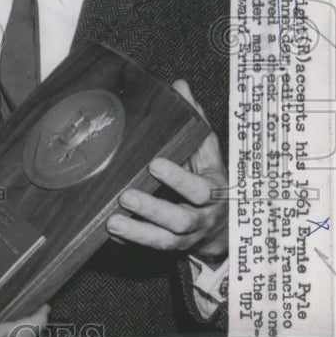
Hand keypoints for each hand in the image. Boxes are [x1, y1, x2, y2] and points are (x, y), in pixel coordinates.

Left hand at [106, 79, 227, 260]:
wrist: (225, 226)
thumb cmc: (210, 179)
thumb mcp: (208, 153)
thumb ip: (196, 122)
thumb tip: (179, 86)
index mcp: (214, 192)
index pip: (199, 188)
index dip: (178, 178)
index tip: (154, 163)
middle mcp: (202, 219)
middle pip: (180, 220)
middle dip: (153, 209)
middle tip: (126, 196)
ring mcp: (186, 239)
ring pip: (164, 242)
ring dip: (138, 232)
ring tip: (112, 222)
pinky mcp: (171, 249)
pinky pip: (150, 250)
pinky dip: (131, 243)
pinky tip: (110, 234)